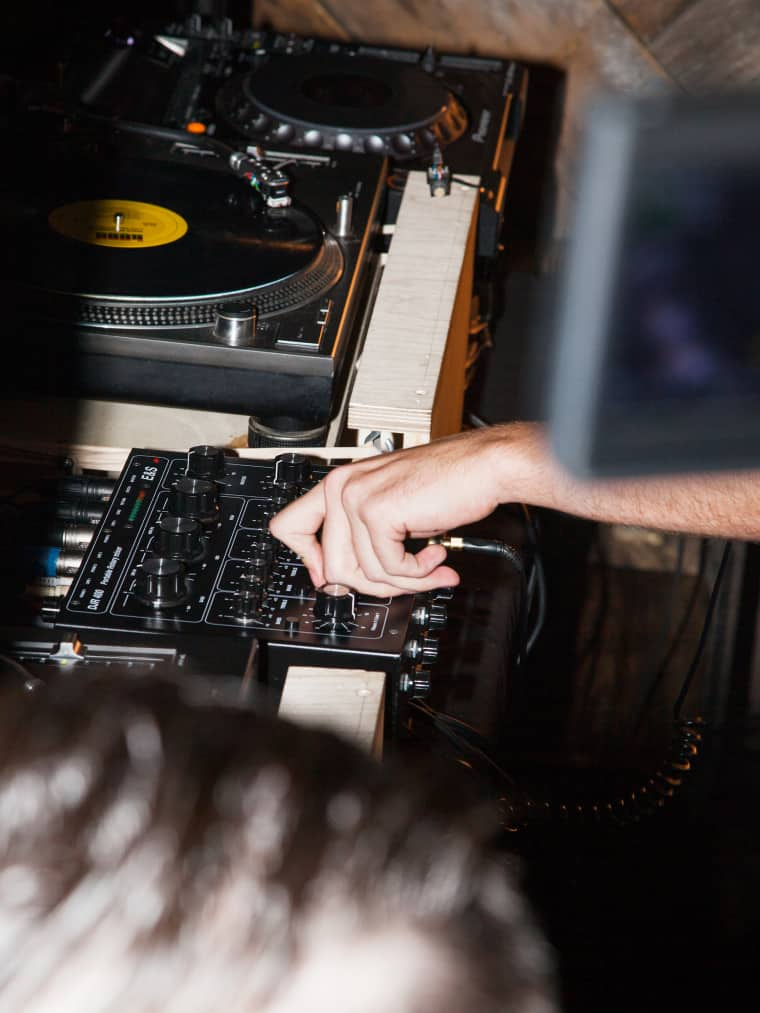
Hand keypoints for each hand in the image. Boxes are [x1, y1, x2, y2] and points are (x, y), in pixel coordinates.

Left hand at [268, 426, 514, 596]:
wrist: (484, 466)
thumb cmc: (447, 483)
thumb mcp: (392, 511)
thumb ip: (362, 538)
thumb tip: (337, 579)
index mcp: (339, 484)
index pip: (288, 528)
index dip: (310, 561)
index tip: (333, 575)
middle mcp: (340, 486)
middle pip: (332, 568)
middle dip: (373, 583)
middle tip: (406, 577)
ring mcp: (356, 497)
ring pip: (362, 573)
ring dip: (402, 581)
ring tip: (429, 565)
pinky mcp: (378, 511)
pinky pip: (389, 568)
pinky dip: (417, 573)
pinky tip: (435, 555)